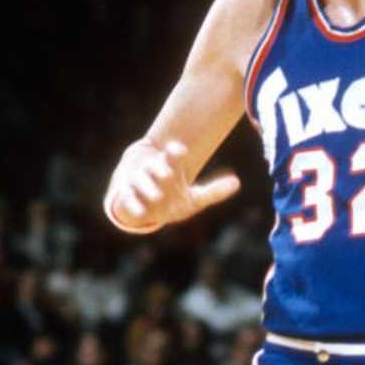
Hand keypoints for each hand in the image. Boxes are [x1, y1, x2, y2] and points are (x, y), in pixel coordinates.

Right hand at [106, 139, 240, 231]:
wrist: (148, 213)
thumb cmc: (173, 200)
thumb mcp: (195, 199)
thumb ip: (214, 191)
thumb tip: (237, 182)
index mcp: (169, 168)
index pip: (171, 154)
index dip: (175, 151)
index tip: (182, 151)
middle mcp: (152, 173)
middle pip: (154, 165)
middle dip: (159, 168)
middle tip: (169, 175)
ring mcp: (138, 185)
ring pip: (139, 180)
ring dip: (146, 186)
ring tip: (157, 196)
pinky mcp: (127, 199)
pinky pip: (127, 200)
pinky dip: (132, 205)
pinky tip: (141, 213)